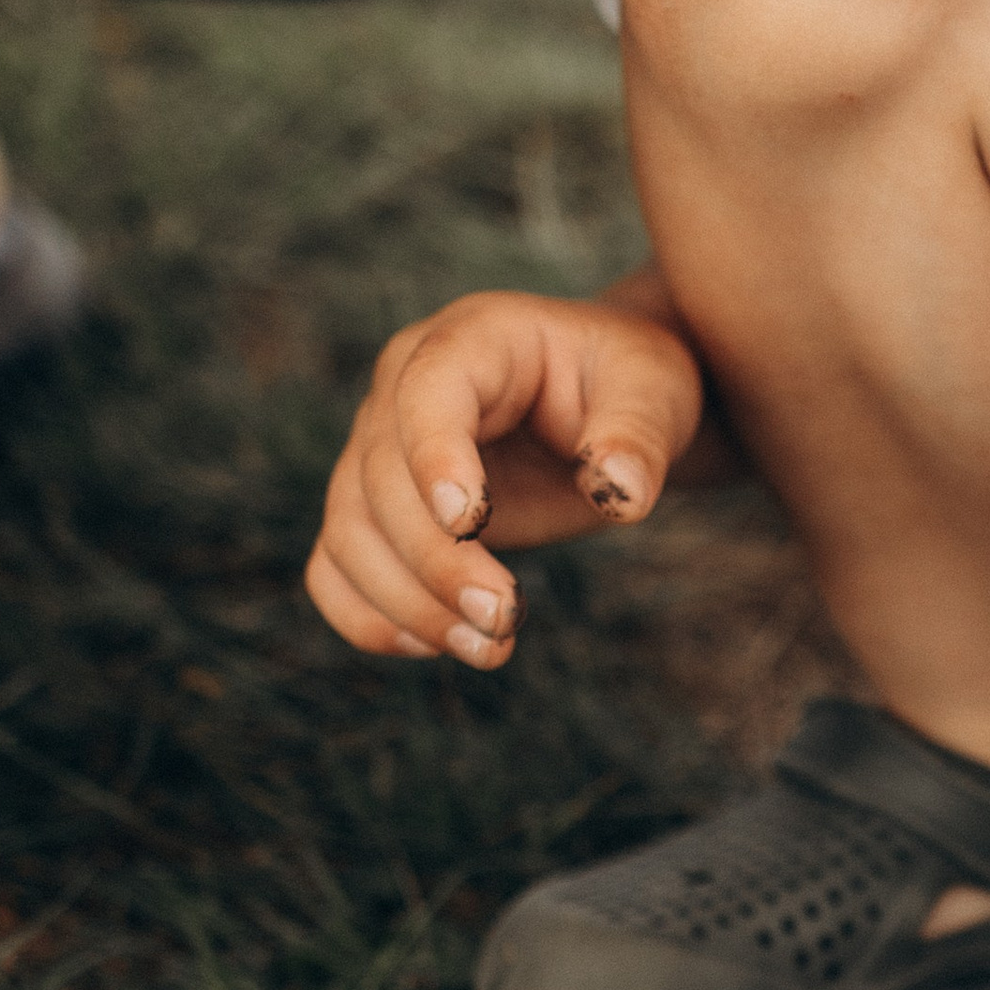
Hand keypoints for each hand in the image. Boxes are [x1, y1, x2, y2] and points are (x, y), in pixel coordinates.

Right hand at [306, 286, 715, 668]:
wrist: (609, 407)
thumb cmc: (629, 385)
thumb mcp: (653, 391)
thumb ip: (637, 435)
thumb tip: (619, 495)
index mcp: (470, 341)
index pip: (425, 393)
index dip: (435, 459)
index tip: (471, 524)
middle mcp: (403, 390)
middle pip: (378, 478)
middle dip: (436, 560)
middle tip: (505, 618)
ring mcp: (379, 452)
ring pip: (349, 532)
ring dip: (404, 603)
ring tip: (488, 648)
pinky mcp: (379, 512)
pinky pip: (336, 568)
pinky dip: (368, 617)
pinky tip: (435, 647)